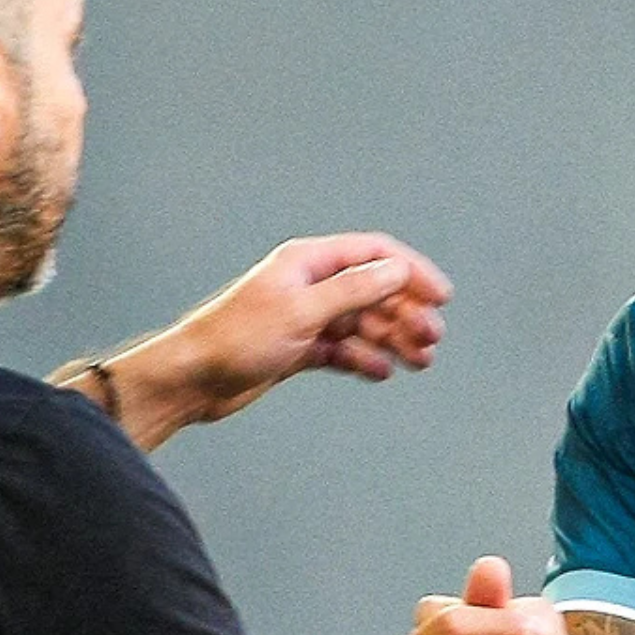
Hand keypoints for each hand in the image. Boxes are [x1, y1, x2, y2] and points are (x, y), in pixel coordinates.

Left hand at [81, 233, 451, 447]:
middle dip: (406, 312)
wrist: (193, 379)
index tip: (441, 297)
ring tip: (420, 361)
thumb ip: (353, 290)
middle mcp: (310, 285)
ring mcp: (305, 317)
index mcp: (309, 262)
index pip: (374, 254)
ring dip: (392, 338)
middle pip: (373, 291)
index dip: (412, 272)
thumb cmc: (236, 338)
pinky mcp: (298, 348)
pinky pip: (342, 349)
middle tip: (432, 339)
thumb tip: (397, 271)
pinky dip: (363, 358)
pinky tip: (380, 372)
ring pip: (362, 323)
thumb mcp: (302, 311)